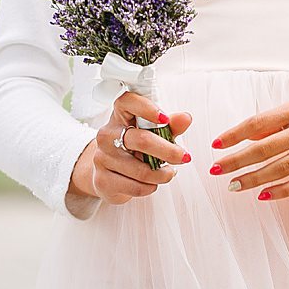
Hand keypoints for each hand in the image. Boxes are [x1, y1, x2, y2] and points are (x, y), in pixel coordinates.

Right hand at [69, 89, 193, 204]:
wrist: (106, 172)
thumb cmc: (132, 148)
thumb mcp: (151, 134)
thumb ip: (170, 126)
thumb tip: (185, 118)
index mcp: (119, 116)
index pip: (127, 102)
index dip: (147, 108)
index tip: (165, 119)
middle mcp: (107, 134)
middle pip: (141, 140)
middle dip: (168, 151)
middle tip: (183, 157)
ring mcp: (102, 157)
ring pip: (141, 170)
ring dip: (162, 174)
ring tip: (168, 173)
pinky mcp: (103, 180)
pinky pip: (135, 186)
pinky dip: (151, 187)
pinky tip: (152, 183)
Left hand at [209, 83, 288, 201]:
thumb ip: (283, 117)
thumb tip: (253, 134)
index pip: (258, 123)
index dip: (234, 134)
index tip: (216, 144)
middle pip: (264, 149)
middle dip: (236, 160)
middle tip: (216, 170)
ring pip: (280, 169)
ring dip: (253, 179)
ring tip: (234, 186)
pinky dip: (282, 191)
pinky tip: (265, 195)